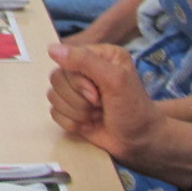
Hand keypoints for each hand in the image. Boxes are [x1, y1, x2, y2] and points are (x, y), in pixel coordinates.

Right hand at [47, 43, 191, 183]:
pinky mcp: (71, 109)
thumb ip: (85, 61)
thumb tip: (52, 49)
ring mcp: (77, 90)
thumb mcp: (115, 80)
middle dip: (78, 99)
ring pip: (53, 96)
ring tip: (97, 115)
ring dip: (76, 112)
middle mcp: (86, 70)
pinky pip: (54, 112)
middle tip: (100, 105)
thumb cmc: (133, 110)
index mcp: (99, 55)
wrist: (139, 142)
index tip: (98, 94)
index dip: (78, 81)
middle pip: (57, 78)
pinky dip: (71, 123)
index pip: (67, 59)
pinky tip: (89, 124)